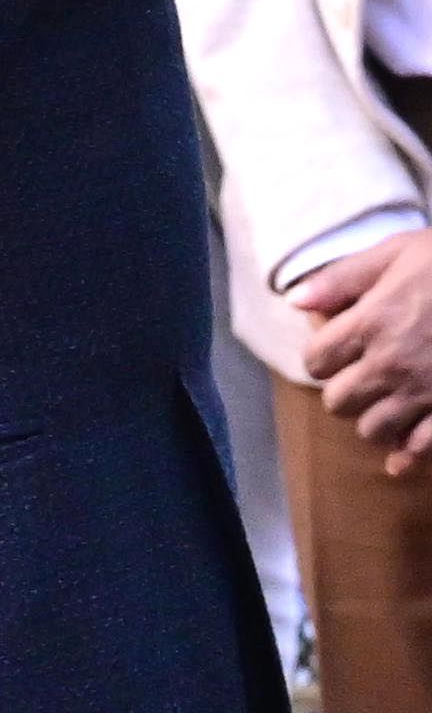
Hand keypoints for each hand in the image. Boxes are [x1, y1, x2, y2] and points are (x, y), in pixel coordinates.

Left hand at [297, 228, 431, 469]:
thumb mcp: (396, 252)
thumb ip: (342, 278)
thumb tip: (294, 299)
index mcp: (370, 323)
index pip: (316, 361)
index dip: (321, 359)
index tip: (333, 353)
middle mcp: (392, 363)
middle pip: (339, 402)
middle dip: (343, 393)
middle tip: (357, 381)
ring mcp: (425, 391)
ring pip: (374, 430)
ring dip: (373, 422)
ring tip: (382, 407)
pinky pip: (422, 448)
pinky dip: (407, 456)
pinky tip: (400, 460)